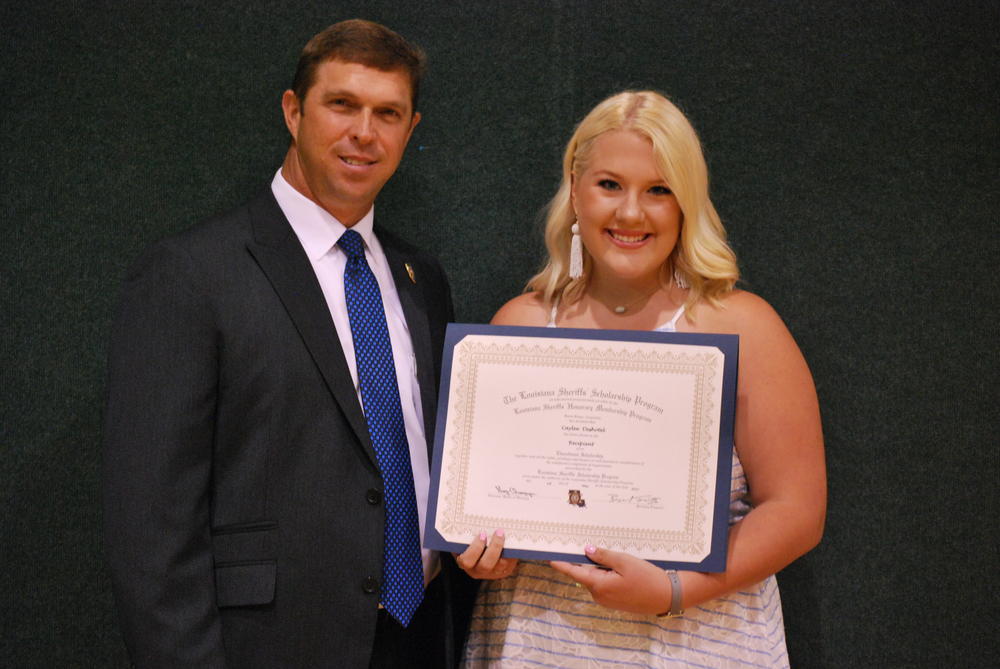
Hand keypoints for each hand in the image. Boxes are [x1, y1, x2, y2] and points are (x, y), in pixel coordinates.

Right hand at [454, 529, 518, 579]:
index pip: (466, 560)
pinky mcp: (505, 570)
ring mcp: (493, 572)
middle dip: (493, 547)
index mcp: (466, 562)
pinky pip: (511, 562)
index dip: (474, 549)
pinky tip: (513, 538)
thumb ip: (465, 531)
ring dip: (505, 547)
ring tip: (505, 533)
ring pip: (501, 564)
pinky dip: (513, 550)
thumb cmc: (471, 542)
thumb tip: (468, 508)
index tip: (482, 534)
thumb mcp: (465, 539)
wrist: (483, 553)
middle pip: (486, 564)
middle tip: (498, 532)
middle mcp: (478, 570)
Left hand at [550, 545, 672, 614]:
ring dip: (599, 568)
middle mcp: (600, 596)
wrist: (667, 596)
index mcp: (599, 586)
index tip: (551, 558)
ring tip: (614, 557)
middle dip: (586, 562)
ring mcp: (607, 600)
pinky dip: (607, 575)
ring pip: (596, 579)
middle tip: (588, 545)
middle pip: (586, 575)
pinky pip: (605, 585)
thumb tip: (586, 550)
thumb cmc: (647, 578)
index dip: (563, 565)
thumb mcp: (624, 562)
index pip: (575, 573)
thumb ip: (603, 556)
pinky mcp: (615, 601)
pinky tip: (619, 569)